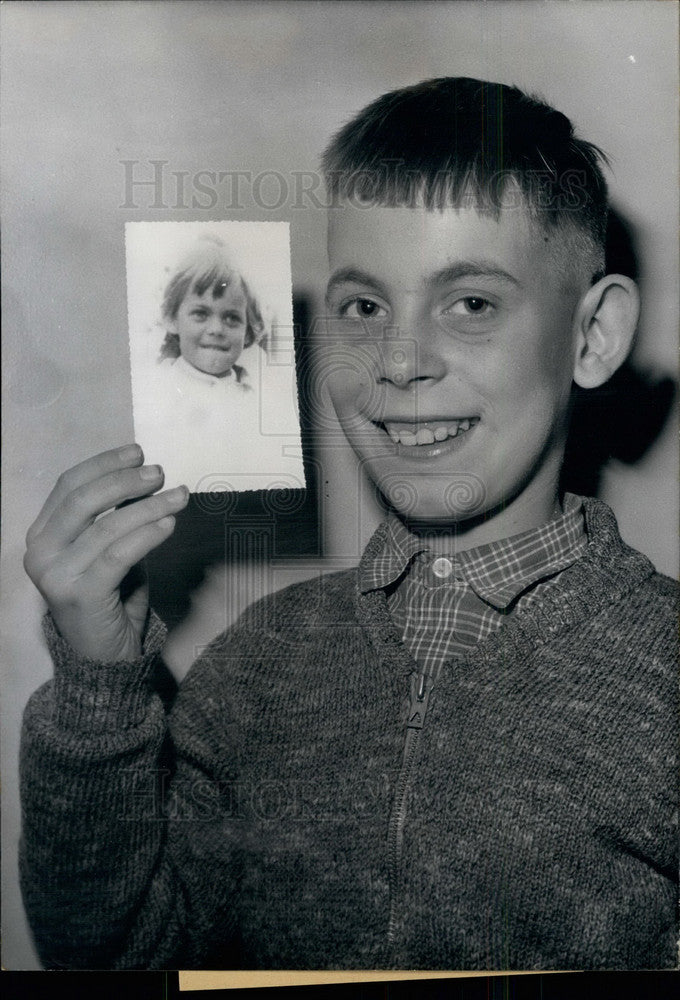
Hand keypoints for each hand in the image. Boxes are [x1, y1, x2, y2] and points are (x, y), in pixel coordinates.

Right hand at [23, 444, 188, 661]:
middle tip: (159, 473)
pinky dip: (147, 534)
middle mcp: (39, 552)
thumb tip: (147, 477)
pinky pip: (118, 554)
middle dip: (125, 480)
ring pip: (106, 526)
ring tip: (178, 496)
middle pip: (83, 500)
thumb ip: (117, 517)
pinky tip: (169, 524)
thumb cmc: (110, 597)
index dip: (104, 464)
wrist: (102, 658)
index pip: (68, 485)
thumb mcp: (109, 549)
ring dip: (148, 506)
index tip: (138, 452)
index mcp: (41, 535)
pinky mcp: (79, 595)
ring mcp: (55, 575)